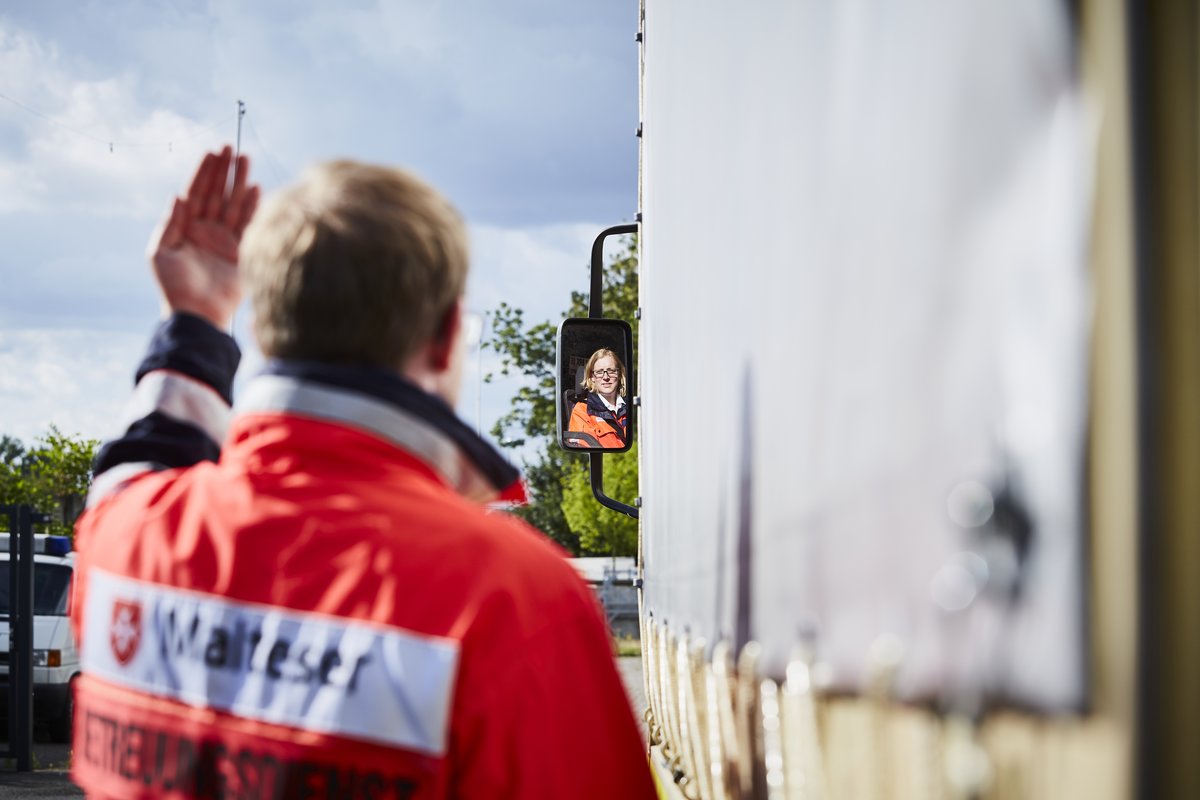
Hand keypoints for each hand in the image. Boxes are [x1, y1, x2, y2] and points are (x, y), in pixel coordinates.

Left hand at [148, 146, 260, 329]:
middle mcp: (207, 230)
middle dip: (224, 170)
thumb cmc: (174, 286)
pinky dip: (254, 206)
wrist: (198, 314)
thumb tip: (178, 195)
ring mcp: (226, 240)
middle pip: (217, 193)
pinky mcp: (243, 252)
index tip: (212, 152)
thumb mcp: (161, 252)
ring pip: (235, 204)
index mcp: (186, 228)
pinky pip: (250, 223)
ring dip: (240, 182)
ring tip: (246, 159)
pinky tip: (257, 188)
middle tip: (231, 147)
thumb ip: (170, 223)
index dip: (204, 172)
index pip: (196, 192)